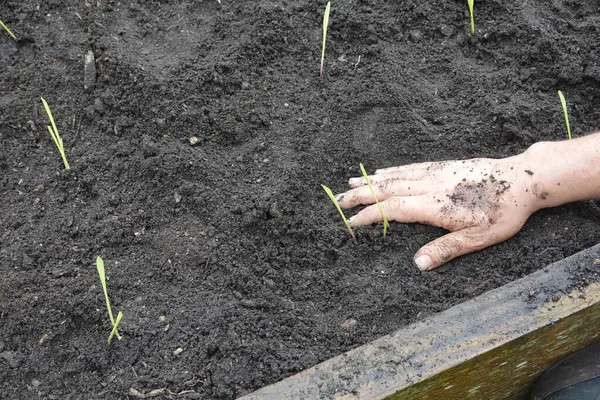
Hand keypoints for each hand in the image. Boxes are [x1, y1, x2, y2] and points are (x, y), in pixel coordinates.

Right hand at [336, 154, 540, 269]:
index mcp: (435, 206)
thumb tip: (417, 264)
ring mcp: (435, 173)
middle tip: (338, 200)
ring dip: (371, 181)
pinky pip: (409, 167)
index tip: (351, 222)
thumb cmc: (503, 212)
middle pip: (387, 189)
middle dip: (361, 195)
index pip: (393, 210)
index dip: (370, 216)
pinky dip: (391, 171)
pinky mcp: (442, 166)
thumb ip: (446, 250)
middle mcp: (430, 186)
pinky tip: (382, 172)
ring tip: (350, 183)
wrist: (523, 180)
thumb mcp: (478, 238)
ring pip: (395, 176)